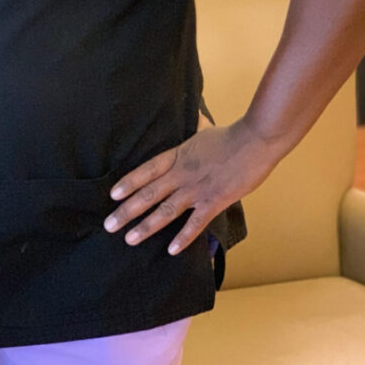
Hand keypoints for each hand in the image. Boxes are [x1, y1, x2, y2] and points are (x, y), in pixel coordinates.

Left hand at [103, 118, 276, 254]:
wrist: (255, 141)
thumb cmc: (231, 134)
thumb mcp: (204, 129)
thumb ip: (194, 125)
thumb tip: (193, 113)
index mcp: (177, 156)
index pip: (146, 170)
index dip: (128, 183)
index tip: (112, 195)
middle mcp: (181, 174)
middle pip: (149, 194)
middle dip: (127, 211)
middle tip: (109, 225)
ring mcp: (196, 189)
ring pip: (165, 211)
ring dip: (146, 227)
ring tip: (129, 239)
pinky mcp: (214, 202)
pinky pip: (195, 224)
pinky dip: (183, 238)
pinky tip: (171, 251)